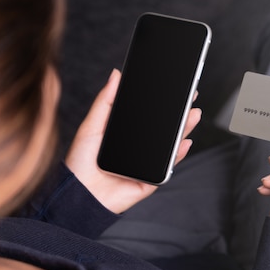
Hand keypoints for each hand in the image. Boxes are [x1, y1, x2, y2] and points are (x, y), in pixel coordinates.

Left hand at [65, 69, 201, 213]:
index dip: (162, 102)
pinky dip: (177, 155)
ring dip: (183, 130)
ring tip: (192, 114)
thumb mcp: (91, 126)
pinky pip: (166, 168)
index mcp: (126, 135)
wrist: (77, 194)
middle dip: (179, 114)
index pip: (148, 116)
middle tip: (190, 97)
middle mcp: (139, 149)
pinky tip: (184, 142)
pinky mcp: (149, 181)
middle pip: (163, 129)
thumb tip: (116, 75)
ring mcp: (146, 165)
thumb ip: (105, 101)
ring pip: (169, 146)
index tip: (174, 87)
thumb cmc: (79, 163)